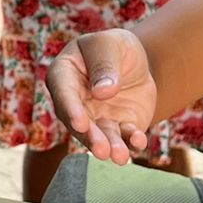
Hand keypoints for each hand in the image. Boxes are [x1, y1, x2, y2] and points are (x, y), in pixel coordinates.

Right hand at [45, 28, 158, 163]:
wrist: (134, 62)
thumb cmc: (113, 47)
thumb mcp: (109, 45)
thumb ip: (104, 65)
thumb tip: (102, 92)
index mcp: (63, 75)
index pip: (63, 93)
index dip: (71, 109)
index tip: (80, 123)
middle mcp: (75, 103)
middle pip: (80, 122)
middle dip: (91, 138)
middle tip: (102, 150)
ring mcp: (96, 119)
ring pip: (102, 136)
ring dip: (111, 147)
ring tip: (120, 157)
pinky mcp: (118, 128)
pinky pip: (125, 138)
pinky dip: (132, 142)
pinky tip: (139, 141)